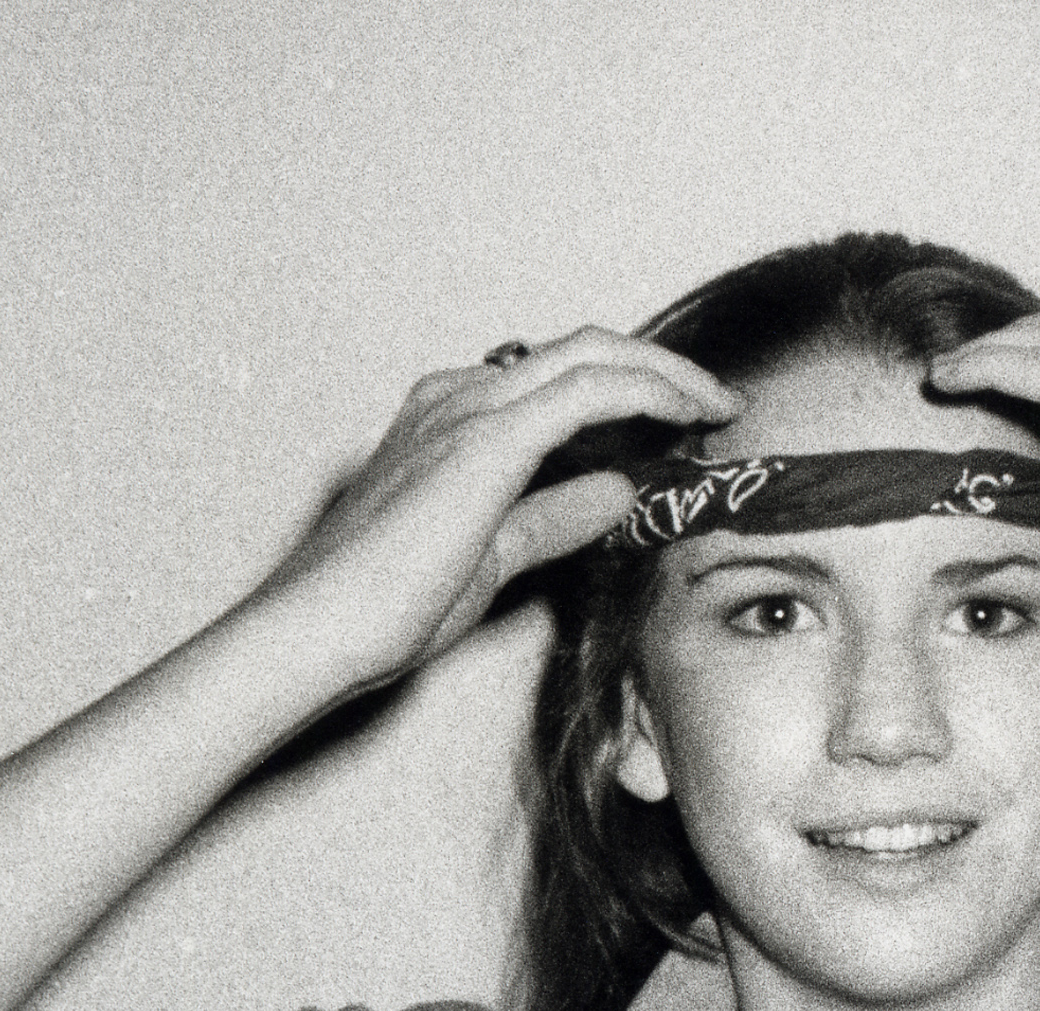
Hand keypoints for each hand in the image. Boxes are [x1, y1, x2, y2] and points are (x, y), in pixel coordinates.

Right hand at [258, 329, 735, 694]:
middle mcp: (458, 398)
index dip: (627, 395)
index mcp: (451, 421)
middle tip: (717, 402)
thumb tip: (617, 491)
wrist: (322, 627)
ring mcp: (470, 410)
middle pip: (582, 353)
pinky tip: (688, 417)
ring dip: (666, 374)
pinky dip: (647, 394)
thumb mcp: (493, 557)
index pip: (556, 384)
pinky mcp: (487, 439)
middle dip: (658, 371)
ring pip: (592, 357)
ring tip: (718, 403)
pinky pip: (588, 391)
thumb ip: (552, 517)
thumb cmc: (384, 607)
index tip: (681, 424)